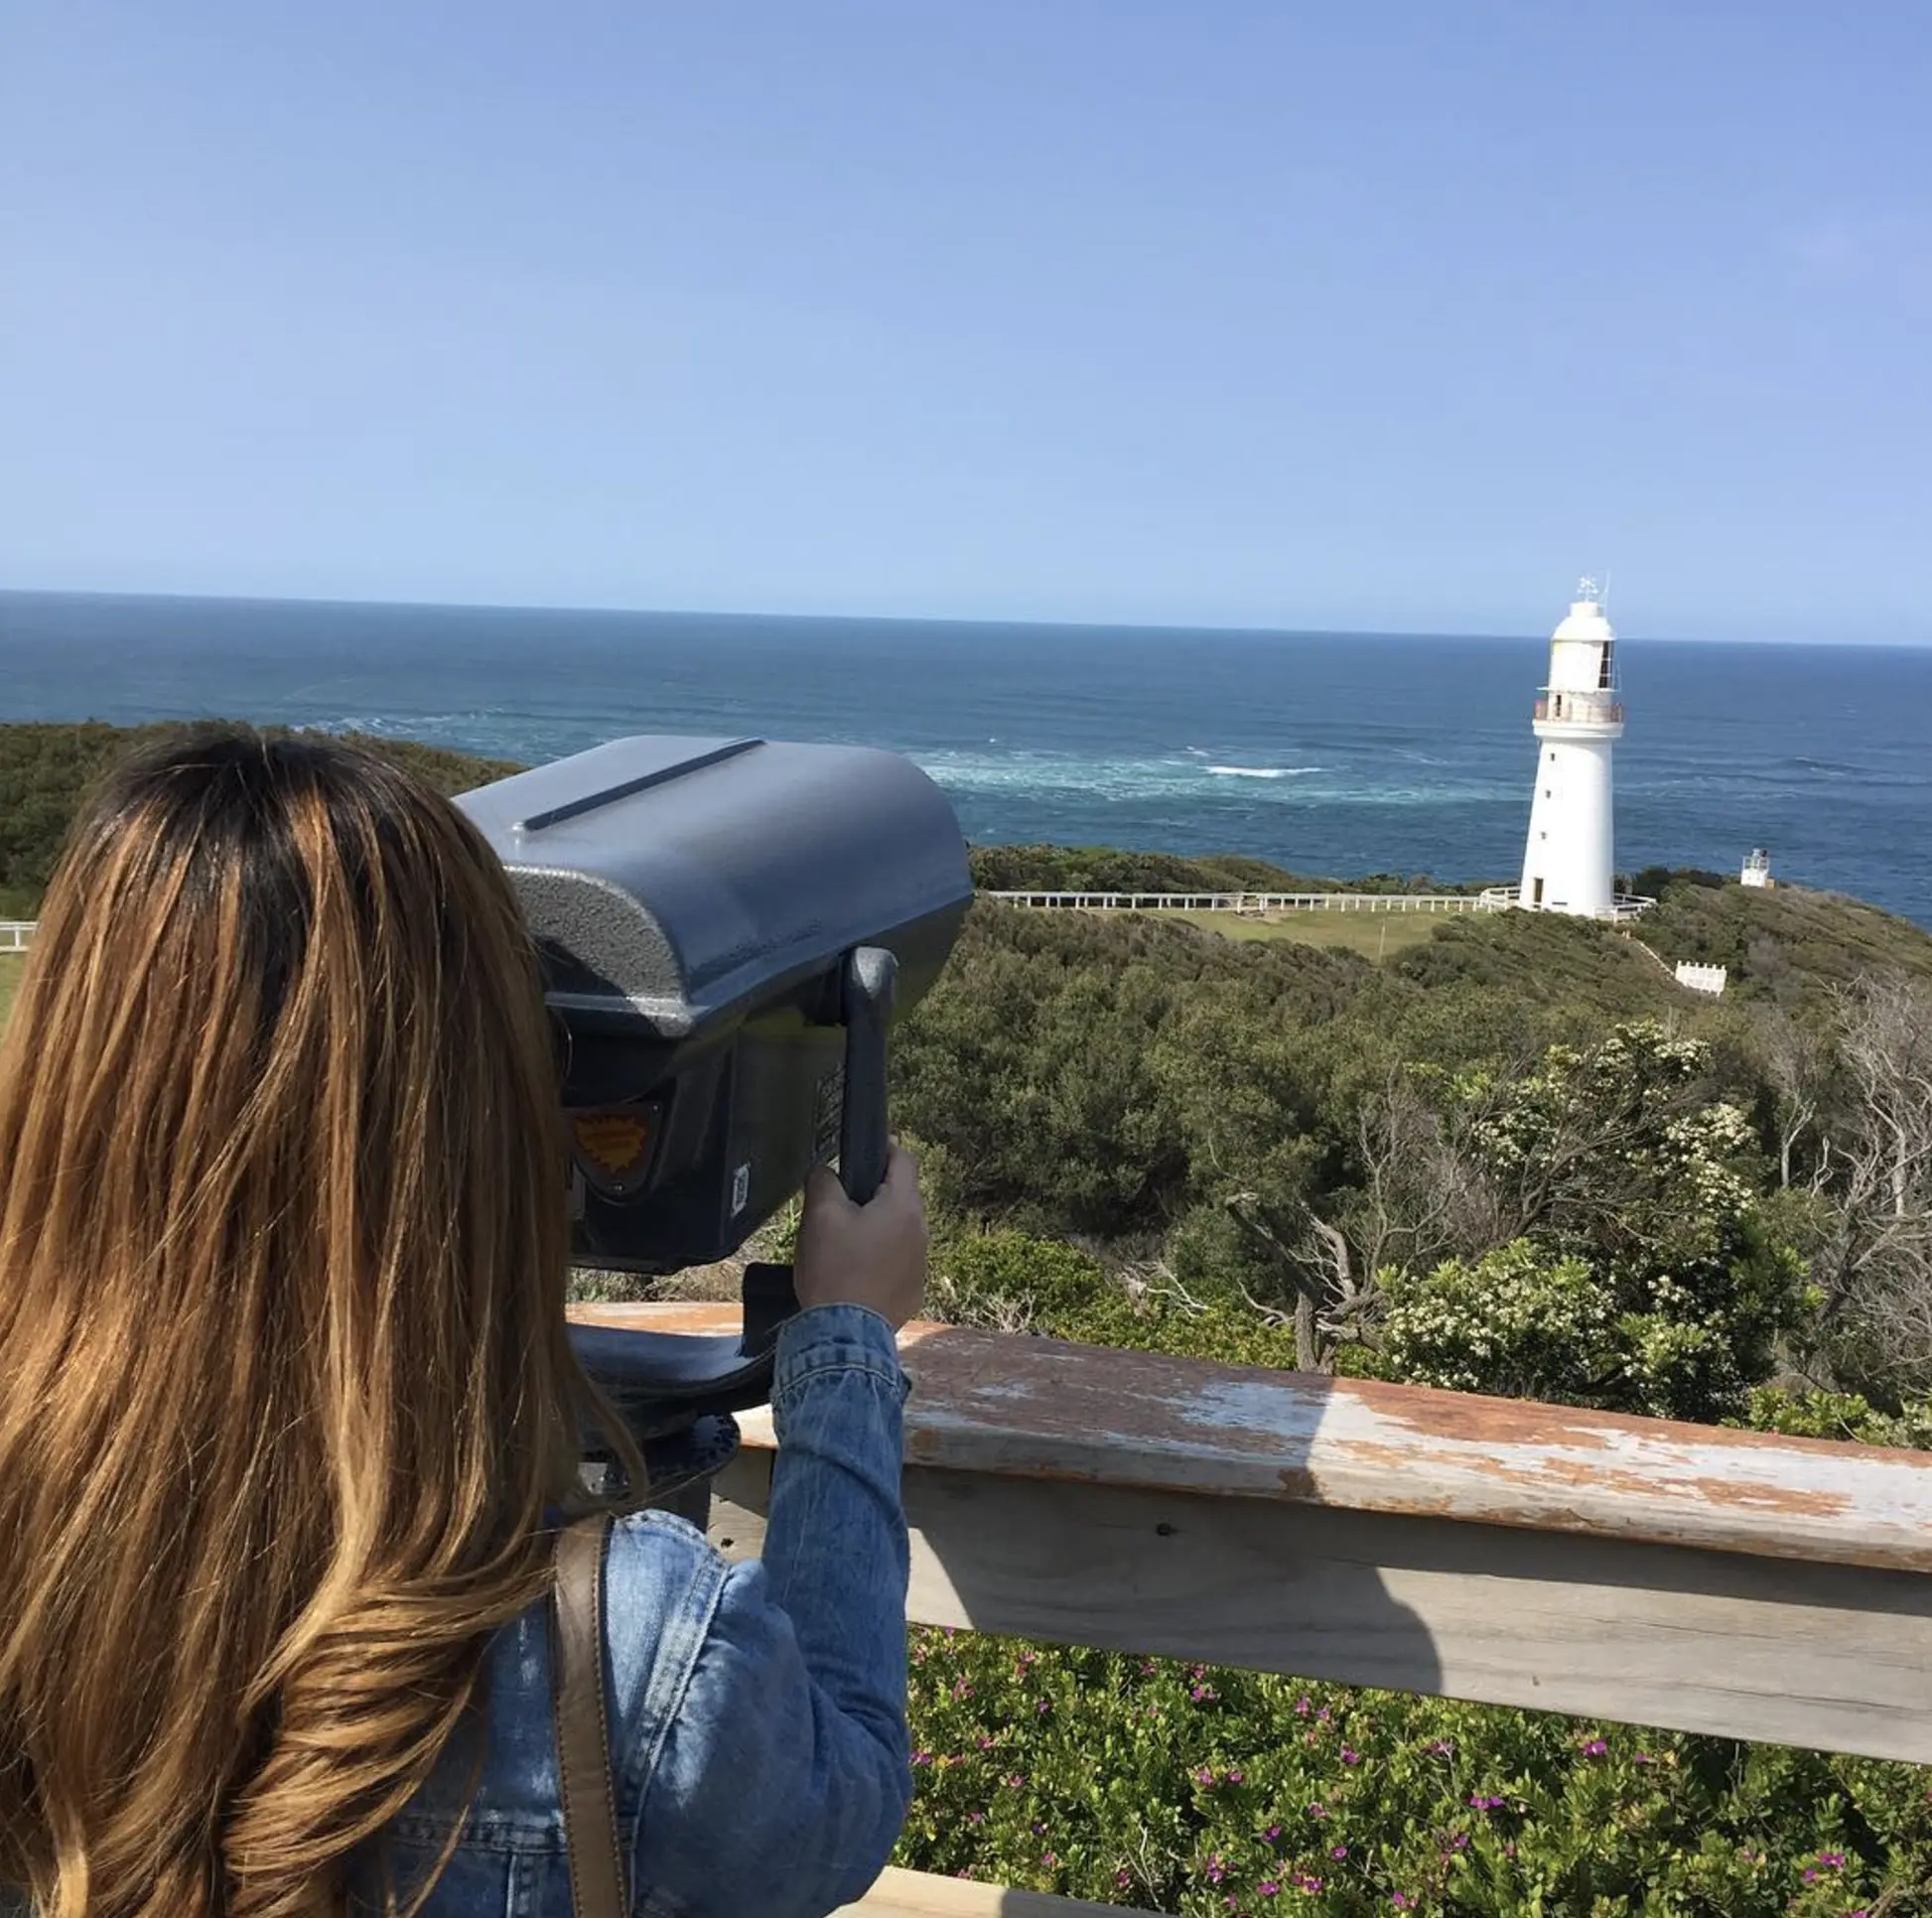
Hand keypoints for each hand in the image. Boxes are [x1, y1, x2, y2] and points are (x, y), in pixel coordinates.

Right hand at [793, 1144, 927, 1329]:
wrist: (844, 1335)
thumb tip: (826, 1170)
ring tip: (843, 1242)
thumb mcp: (820, 1215)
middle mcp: (921, 1232)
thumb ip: (823, 1179)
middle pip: (900, 1197)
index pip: (902, 1159)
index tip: (864, 1150)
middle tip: (840, 1202)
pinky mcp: (913, 1290)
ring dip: (876, 1228)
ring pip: (898, 1231)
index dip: (883, 1148)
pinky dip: (879, 1259)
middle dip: (873, 1193)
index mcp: (903, 1206)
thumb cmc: (834, 1270)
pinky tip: (853, 1271)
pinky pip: (897, 1262)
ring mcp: (920, 1263)